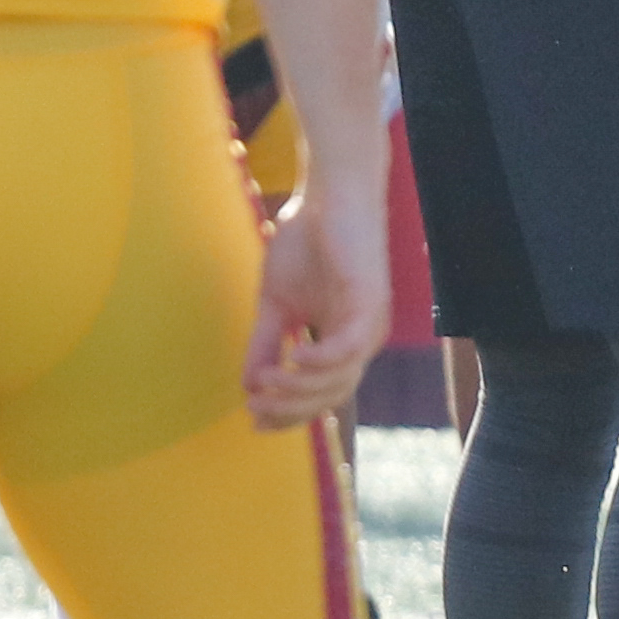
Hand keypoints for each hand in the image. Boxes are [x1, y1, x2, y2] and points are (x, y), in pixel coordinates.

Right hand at [245, 189, 383, 428]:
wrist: (326, 197)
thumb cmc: (305, 243)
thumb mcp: (274, 303)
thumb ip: (265, 343)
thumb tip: (247, 385)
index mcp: (343, 342)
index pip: (320, 395)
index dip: (289, 414)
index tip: (253, 421)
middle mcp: (362, 341)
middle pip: (332, 396)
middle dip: (291, 408)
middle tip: (253, 406)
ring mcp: (370, 325)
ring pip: (340, 379)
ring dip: (299, 387)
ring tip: (264, 382)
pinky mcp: (371, 304)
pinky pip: (347, 348)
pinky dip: (320, 360)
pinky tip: (291, 358)